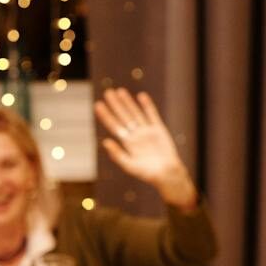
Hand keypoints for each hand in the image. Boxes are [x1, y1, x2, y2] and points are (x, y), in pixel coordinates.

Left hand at [94, 88, 196, 209]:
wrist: (167, 174)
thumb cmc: (147, 174)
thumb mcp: (129, 166)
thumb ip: (117, 154)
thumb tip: (105, 142)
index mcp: (127, 143)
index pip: (114, 126)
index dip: (106, 116)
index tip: (98, 105)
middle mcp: (136, 135)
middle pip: (123, 116)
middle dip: (115, 105)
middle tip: (107, 92)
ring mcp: (147, 131)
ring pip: (136, 113)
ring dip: (128, 102)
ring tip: (120, 91)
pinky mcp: (159, 130)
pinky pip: (152, 115)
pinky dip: (147, 106)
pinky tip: (141, 96)